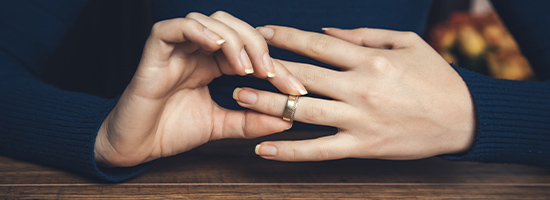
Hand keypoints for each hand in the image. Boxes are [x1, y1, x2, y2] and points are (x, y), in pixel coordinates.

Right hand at [94, 12, 305, 166]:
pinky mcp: (155, 49)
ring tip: (244, 67)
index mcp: (212, 64)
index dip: (275, 66)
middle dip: (257, 46)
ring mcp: (177, 47)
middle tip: (270, 73)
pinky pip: (176, 27)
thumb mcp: (221, 125)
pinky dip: (198, 32)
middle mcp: (197, 51)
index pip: (249, 51)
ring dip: (233, 40)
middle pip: (234, 27)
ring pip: (210, 21)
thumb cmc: (172, 131)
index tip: (295, 89)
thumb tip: (287, 119)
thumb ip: (251, 120)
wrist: (136, 146)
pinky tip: (217, 47)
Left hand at [235, 26, 475, 160]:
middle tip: (237, 66)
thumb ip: (364, 36)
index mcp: (369, 60)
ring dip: (269, 104)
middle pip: (303, 76)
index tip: (263, 33)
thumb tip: (327, 32)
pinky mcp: (363, 146)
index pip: (317, 45)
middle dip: (267, 70)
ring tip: (240, 98)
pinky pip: (320, 150)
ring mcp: (360, 120)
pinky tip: (265, 147)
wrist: (463, 118)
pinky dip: (291, 151)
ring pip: (304, 111)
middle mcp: (360, 88)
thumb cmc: (435, 76)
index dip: (286, 37)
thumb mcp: (406, 43)